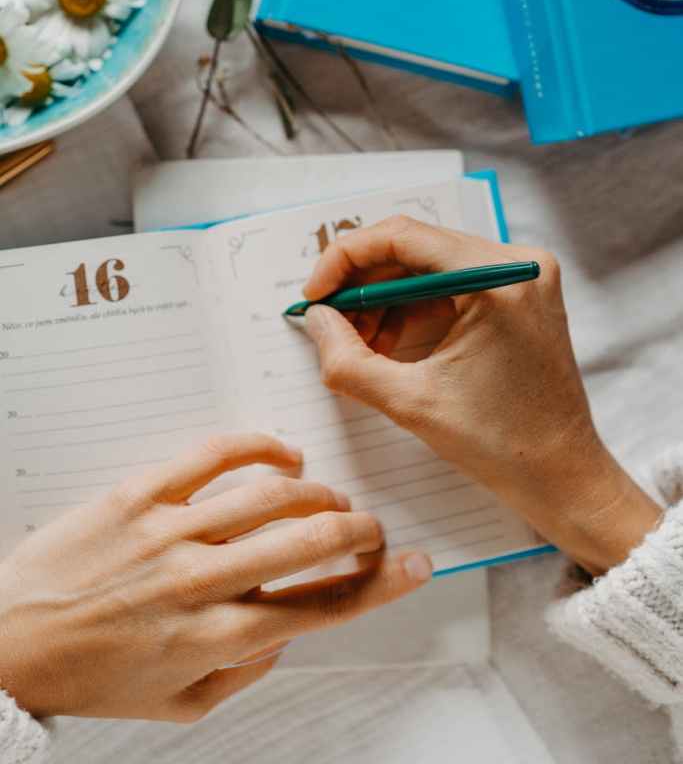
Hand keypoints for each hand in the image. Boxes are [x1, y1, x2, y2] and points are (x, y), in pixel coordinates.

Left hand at [0, 433, 430, 720]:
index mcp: (218, 637)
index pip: (323, 606)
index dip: (381, 585)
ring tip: (327, 498)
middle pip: (310, 542)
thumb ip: (245, 672)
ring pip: (272, 494)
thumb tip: (288, 629)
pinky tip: (283, 454)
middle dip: (359, 530)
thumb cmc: (92, 675)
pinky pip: (215, 455)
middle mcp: (203, 582)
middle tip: (368, 528)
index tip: (413, 565)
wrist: (8, 644)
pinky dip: (262, 447)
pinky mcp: (140, 493)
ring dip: (318, 492)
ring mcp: (171, 531)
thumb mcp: (180, 704)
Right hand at [303, 215, 659, 575]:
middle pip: (414, 247)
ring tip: (356, 344)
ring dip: (384, 299)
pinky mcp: (518, 294)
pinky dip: (412, 309)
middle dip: (362, 284)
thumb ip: (347, 359)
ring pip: (427, 266)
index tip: (314, 294)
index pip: (403, 236)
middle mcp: (517, 263)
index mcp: (499, 279)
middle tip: (327, 321)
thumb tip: (314, 318)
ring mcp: (522, 276)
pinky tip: (386, 345)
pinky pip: (449, 285)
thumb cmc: (502, 447)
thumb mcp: (409, 404)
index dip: (344, 259)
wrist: (563, 476)